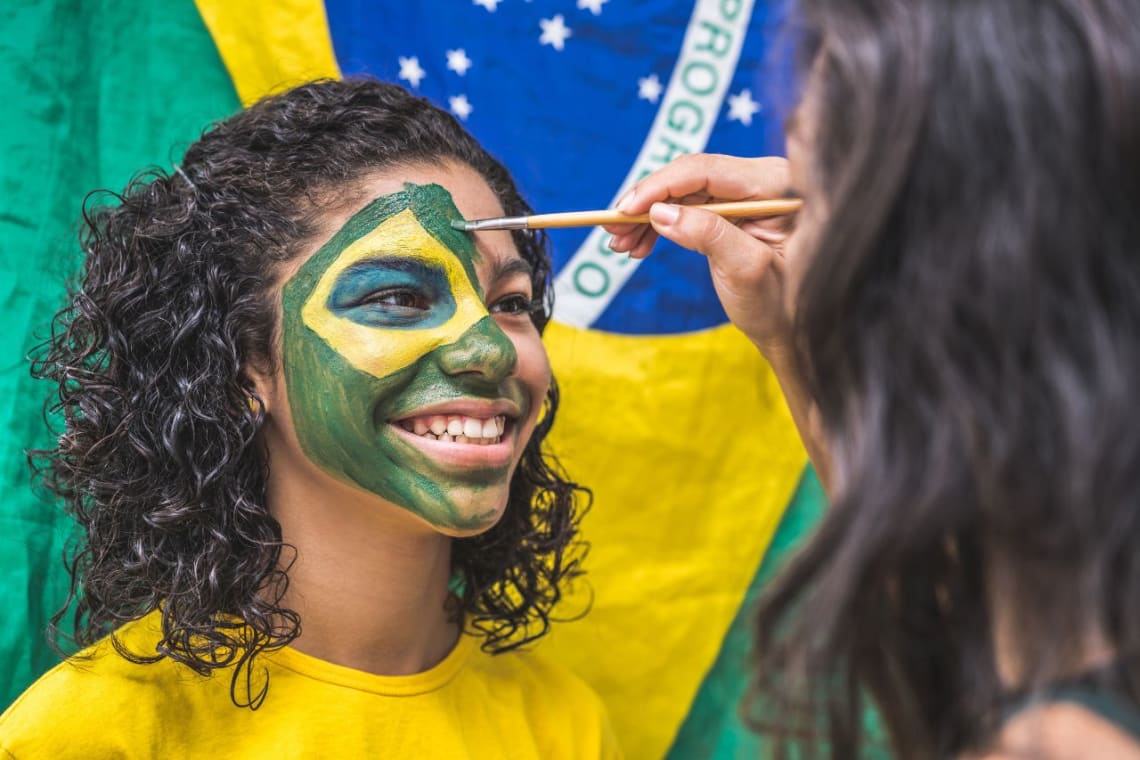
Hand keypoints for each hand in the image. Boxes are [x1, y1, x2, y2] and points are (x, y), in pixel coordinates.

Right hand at [604, 154, 797, 355]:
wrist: (792, 326)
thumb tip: (659, 213)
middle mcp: (762, 179)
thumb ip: (708, 235)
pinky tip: (638, 245)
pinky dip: (660, 223)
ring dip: (647, 215)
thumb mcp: (746, 270)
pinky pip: (687, 205)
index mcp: (777, 185)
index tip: (625, 210)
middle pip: (689, 176)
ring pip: (682, 191)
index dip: (661, 185)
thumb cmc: (782, 303)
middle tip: (613, 232)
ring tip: (620, 245)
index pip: (707, 170)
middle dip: (647, 203)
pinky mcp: (732, 208)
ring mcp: (746, 192)